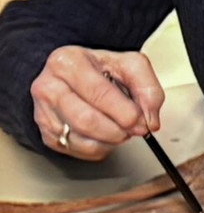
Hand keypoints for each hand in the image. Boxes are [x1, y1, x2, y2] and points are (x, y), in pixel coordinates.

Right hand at [30, 46, 164, 160]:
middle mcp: (49, 86)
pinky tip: (106, 134)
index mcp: (68, 62)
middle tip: (135, 129)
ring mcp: (44, 112)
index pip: (99, 93)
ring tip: (121, 129)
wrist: (72, 75)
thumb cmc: (98, 68)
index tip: (141, 120)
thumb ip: (147, 86)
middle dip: (118, 130)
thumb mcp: (128, 63)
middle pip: (86, 120)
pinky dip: (98, 147)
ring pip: (81, 139)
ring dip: (110, 140)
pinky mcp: (46, 134)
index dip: (124, 111)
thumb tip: (150, 118)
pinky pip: (76, 150)